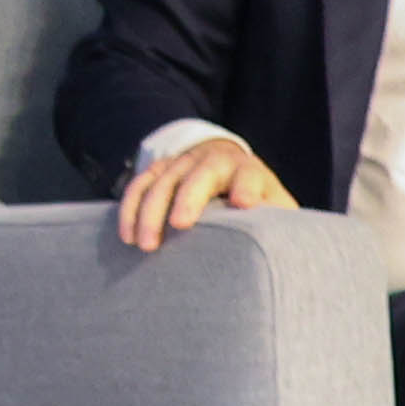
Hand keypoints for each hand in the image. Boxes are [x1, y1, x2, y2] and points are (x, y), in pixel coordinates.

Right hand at [115, 133, 293, 250]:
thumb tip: (277, 235)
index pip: (249, 175)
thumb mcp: (274, 205)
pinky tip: (127, 236)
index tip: (243, 204)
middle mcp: (214, 160)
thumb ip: (276, 217)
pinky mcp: (160, 169)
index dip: (246, 187)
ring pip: (162, 180)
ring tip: (145, 245)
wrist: (227, 164)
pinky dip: (130, 209)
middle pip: (200, 174)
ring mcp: (183, 162)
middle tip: (179, 226)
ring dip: (150, 211)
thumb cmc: (256, 198)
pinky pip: (139, 185)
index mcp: (248, 170)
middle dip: (188, 197)